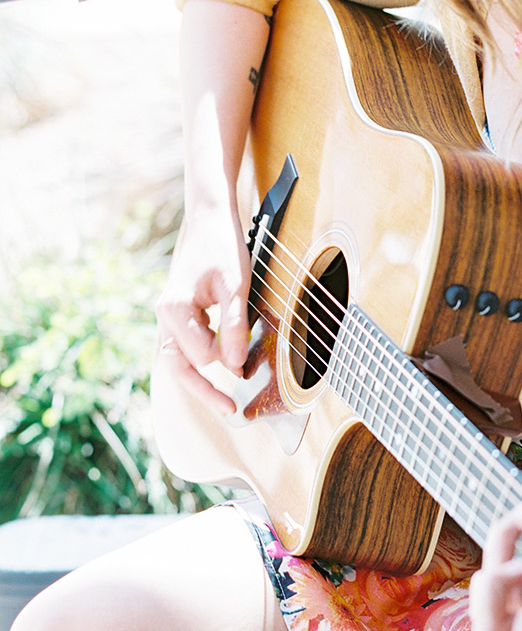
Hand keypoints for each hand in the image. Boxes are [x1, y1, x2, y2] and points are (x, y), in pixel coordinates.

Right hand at [155, 208, 251, 415]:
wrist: (209, 218)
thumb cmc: (223, 248)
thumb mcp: (236, 286)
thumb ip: (233, 325)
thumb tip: (234, 366)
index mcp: (174, 310)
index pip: (199, 356)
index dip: (225, 362)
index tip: (247, 366)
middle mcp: (165, 317)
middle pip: (178, 368)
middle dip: (205, 392)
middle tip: (231, 412)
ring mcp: (169, 317)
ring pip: (178, 361)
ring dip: (200, 382)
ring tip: (223, 403)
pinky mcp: (179, 316)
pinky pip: (184, 348)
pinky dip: (200, 363)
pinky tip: (220, 371)